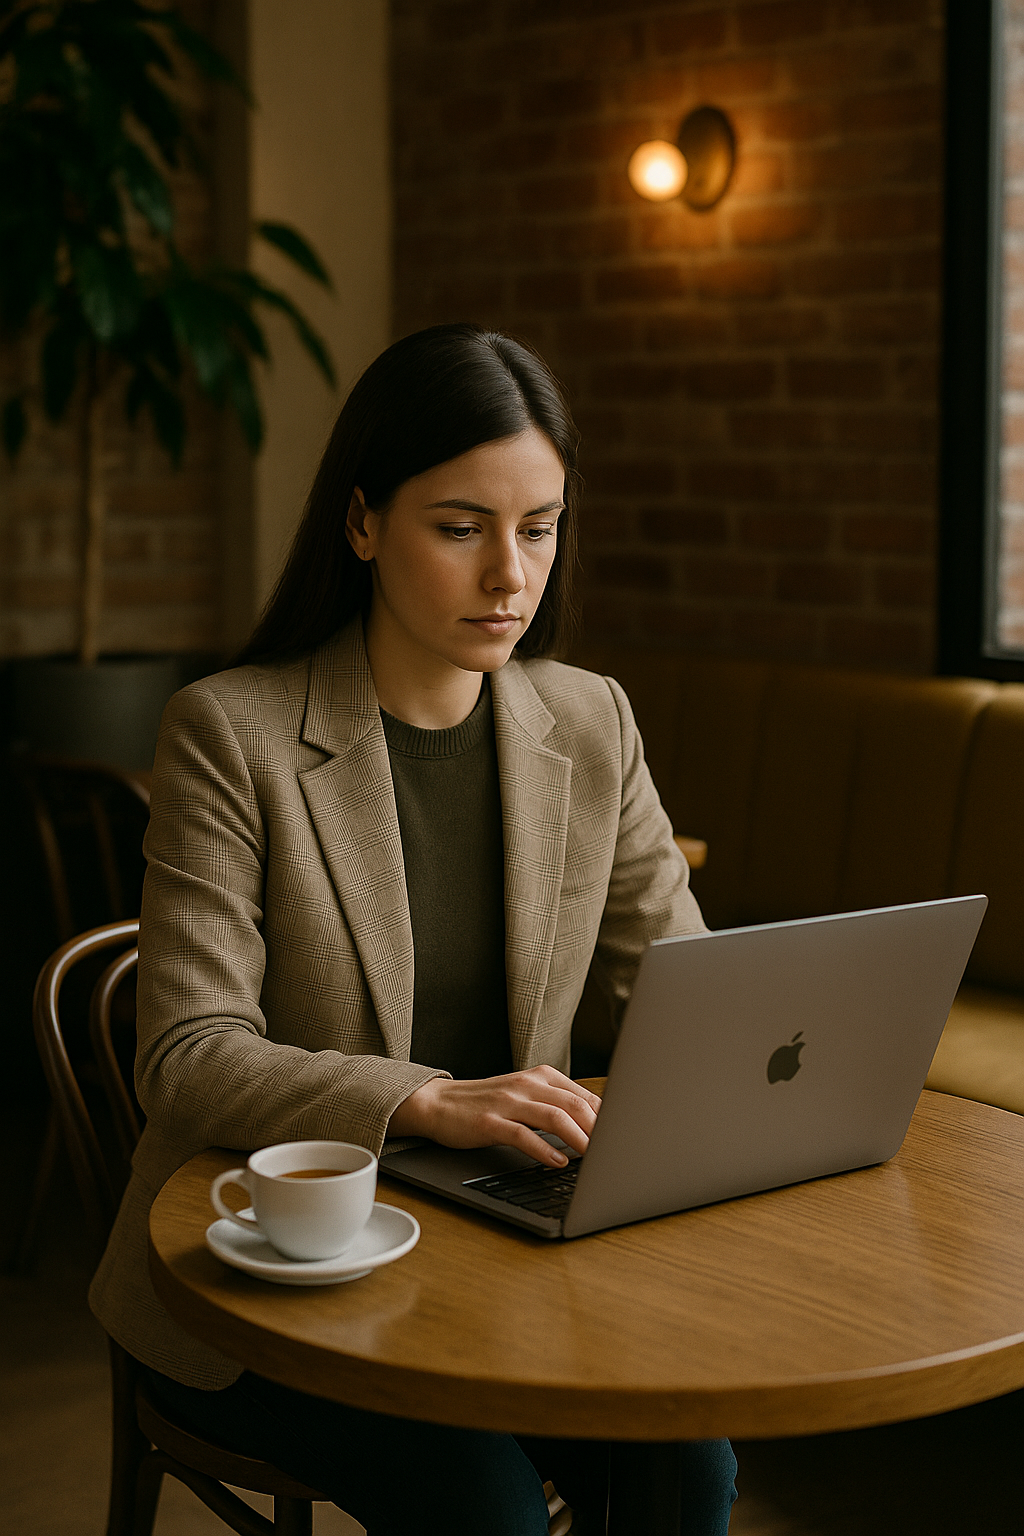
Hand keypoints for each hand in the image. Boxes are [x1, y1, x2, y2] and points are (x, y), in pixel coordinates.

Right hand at [388, 1066, 601, 1168]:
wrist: (439, 1104)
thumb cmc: (487, 1104)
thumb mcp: (525, 1097)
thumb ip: (556, 1105)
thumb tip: (596, 1126)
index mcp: (541, 1076)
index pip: (585, 1096)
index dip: (608, 1118)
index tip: (623, 1138)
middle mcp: (528, 1085)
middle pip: (575, 1104)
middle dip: (600, 1129)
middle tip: (616, 1150)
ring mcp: (508, 1102)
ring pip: (554, 1117)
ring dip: (579, 1139)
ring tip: (594, 1158)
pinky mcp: (490, 1121)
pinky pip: (523, 1135)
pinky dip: (544, 1150)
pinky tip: (557, 1163)